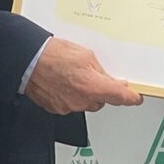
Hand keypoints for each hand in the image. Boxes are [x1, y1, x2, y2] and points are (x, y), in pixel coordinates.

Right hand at [25, 37, 143, 114]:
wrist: (28, 60)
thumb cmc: (52, 54)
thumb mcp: (85, 55)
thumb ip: (101, 71)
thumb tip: (109, 79)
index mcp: (92, 86)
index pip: (120, 97)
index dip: (131, 98)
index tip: (136, 98)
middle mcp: (81, 101)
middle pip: (102, 101)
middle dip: (101, 90)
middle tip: (92, 75)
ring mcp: (68, 106)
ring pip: (86, 103)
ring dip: (85, 94)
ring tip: (72, 76)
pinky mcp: (57, 108)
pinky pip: (71, 104)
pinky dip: (70, 96)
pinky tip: (63, 82)